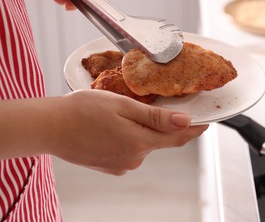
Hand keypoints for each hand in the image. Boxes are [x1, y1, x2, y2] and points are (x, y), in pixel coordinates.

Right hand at [44, 90, 207, 174]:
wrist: (50, 127)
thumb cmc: (82, 111)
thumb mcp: (123, 106)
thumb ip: (156, 117)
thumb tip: (186, 122)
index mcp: (140, 142)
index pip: (178, 137)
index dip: (194, 129)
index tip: (206, 121)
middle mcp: (134, 158)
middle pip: (161, 140)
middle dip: (165, 125)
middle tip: (158, 107)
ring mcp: (122, 165)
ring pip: (144, 144)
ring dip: (144, 131)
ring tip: (126, 114)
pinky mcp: (112, 166)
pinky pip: (130, 150)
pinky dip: (130, 138)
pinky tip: (114, 127)